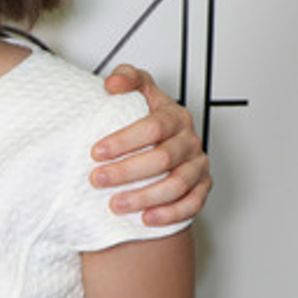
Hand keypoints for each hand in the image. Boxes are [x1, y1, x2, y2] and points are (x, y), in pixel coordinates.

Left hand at [94, 64, 210, 225]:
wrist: (160, 144)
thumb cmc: (145, 120)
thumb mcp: (136, 92)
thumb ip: (126, 79)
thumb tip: (113, 84)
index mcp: (175, 116)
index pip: (153, 126)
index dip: (124, 140)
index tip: (95, 152)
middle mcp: (189, 140)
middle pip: (162, 157)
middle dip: (126, 171)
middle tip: (97, 179)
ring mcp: (197, 165)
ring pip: (176, 184)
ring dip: (144, 197)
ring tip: (115, 204)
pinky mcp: (202, 187)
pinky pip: (192, 204)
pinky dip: (169, 213)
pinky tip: (146, 218)